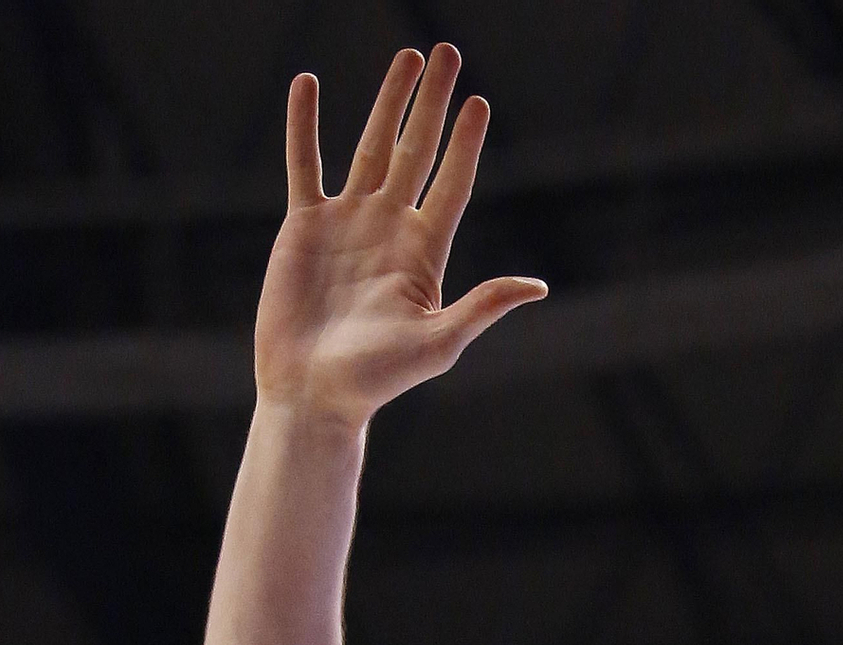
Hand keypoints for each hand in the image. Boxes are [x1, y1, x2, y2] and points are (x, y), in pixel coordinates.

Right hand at [256, 46, 545, 430]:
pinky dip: (304, 125)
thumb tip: (537, 287)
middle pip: (417, 151)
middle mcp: (390, 228)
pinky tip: (307, 83)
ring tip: (407, 57)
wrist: (312, 394)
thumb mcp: (438, 344)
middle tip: (448, 52)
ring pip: (371, 147)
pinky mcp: (306, 226)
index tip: (478, 103)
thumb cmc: (376, 380)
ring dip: (388, 101)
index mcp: (424, 253)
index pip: (452, 184)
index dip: (466, 144)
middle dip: (433, 103)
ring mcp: (348, 222)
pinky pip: (305, 164)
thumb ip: (483, 307)